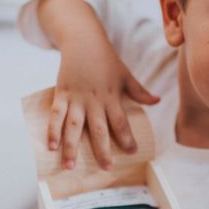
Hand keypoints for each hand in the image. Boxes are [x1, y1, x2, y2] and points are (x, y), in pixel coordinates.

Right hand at [39, 0, 158, 169]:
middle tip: (106, 168)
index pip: (121, 122)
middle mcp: (94, 100)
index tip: (133, 152)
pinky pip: (56, 115)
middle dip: (102, 150)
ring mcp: (76, 98)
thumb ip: (139, 91)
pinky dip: (52, 130)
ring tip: (70, 167)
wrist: (83, 40)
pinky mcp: (61, 94)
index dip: (127, 138)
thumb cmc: (106, 59)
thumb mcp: (125, 74)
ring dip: (71, 147)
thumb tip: (158, 101)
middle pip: (98, 129)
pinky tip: (50, 147)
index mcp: (112, 97)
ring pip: (73, 127)